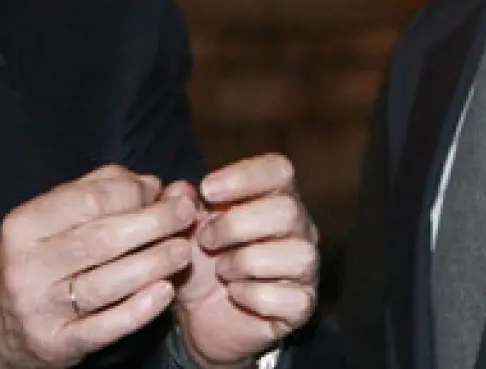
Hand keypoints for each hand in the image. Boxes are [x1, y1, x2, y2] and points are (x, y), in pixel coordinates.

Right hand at [0, 165, 198, 367]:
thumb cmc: (35, 260)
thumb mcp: (50, 219)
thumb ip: (98, 193)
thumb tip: (154, 184)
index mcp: (24, 225)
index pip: (89, 200)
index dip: (134, 192)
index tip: (163, 191)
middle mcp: (27, 265)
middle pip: (102, 238)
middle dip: (154, 223)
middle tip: (186, 215)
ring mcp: (41, 308)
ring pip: (107, 283)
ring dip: (154, 263)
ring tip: (182, 250)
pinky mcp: (57, 344)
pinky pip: (104, 327)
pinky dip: (139, 310)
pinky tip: (165, 292)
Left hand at [169, 154, 319, 366]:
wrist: (200, 316)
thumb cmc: (200, 262)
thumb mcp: (182, 230)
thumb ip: (180, 204)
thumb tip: (182, 191)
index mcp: (273, 198)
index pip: (278, 170)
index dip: (244, 176)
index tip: (207, 191)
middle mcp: (298, 229)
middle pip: (287, 210)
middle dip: (236, 225)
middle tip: (206, 240)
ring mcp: (305, 269)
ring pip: (297, 254)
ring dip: (246, 262)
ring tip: (222, 270)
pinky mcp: (302, 306)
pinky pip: (291, 298)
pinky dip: (254, 295)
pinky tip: (235, 294)